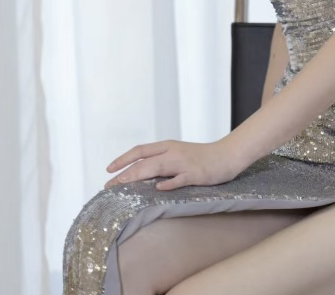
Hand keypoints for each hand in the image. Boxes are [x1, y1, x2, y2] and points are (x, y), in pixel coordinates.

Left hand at [103, 138, 242, 190]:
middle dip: (125, 173)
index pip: (140, 150)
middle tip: (109, 186)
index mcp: (167, 146)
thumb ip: (162, 163)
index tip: (108, 169)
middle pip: (144, 160)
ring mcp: (183, 162)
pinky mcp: (195, 173)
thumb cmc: (201, 158)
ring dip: (138, 175)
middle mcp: (172, 152)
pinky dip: (169, 183)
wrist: (226, 155)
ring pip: (157, 166)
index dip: (123, 159)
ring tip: (124, 185)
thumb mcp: (178, 155)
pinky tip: (159, 188)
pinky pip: (180, 179)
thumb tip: (141, 175)